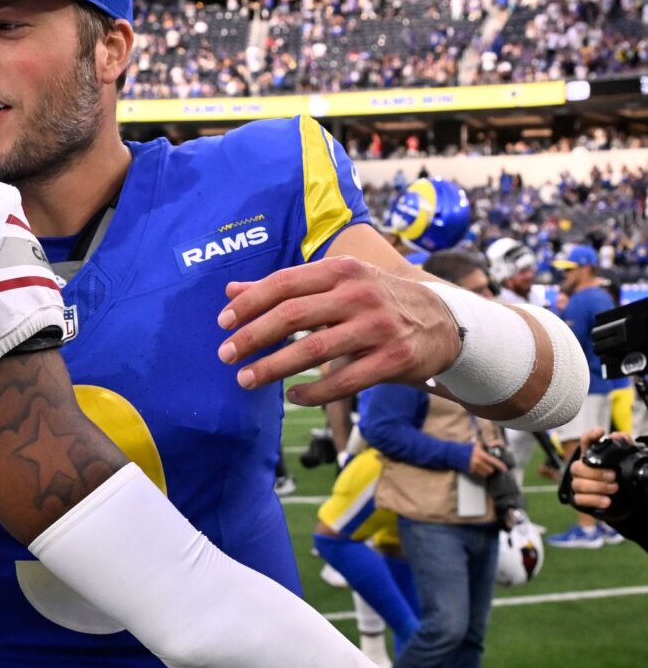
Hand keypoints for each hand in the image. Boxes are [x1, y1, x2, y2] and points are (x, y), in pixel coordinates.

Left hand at [217, 257, 462, 405]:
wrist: (445, 322)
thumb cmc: (377, 302)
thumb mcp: (336, 284)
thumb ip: (285, 289)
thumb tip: (230, 291)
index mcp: (341, 271)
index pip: (283, 283)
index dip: (249, 303)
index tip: (222, 323)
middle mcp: (359, 294)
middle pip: (292, 315)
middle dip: (252, 336)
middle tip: (226, 355)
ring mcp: (378, 327)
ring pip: (312, 350)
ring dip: (272, 368)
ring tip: (246, 379)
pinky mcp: (393, 359)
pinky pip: (343, 382)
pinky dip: (311, 393)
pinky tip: (291, 396)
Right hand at [468, 441, 508, 478]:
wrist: (454, 453)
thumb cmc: (466, 449)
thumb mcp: (477, 445)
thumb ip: (487, 446)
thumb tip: (497, 444)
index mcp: (481, 455)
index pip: (494, 461)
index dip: (501, 466)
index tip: (505, 469)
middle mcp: (478, 462)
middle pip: (491, 470)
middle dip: (492, 469)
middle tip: (491, 466)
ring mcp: (474, 467)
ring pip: (485, 474)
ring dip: (487, 472)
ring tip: (484, 467)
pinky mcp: (470, 471)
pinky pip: (479, 474)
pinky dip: (480, 472)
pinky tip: (477, 468)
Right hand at [568, 428, 625, 513]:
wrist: (621, 498)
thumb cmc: (620, 475)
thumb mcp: (625, 460)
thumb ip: (624, 446)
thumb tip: (618, 436)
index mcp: (592, 455)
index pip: (586, 441)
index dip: (590, 436)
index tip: (600, 432)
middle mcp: (581, 468)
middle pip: (577, 467)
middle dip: (595, 472)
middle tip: (613, 476)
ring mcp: (578, 483)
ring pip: (578, 484)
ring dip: (597, 487)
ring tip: (614, 489)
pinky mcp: (579, 499)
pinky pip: (580, 499)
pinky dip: (594, 500)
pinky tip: (607, 501)